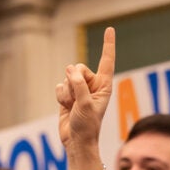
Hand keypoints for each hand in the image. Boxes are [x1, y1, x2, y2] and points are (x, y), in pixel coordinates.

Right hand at [56, 27, 115, 151]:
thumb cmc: (87, 125)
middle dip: (74, 81)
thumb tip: (71, 69)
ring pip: (67, 78)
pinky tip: (66, 107)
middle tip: (78, 99)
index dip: (107, 45)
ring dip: (66, 93)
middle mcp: (93, 85)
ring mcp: (80, 90)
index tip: (110, 28)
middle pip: (78, 68)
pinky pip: (59, 86)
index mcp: (104, 86)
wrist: (77, 141)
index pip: (107, 61)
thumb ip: (79, 85)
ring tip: (73, 107)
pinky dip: (60, 97)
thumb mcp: (85, 104)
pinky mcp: (68, 95)